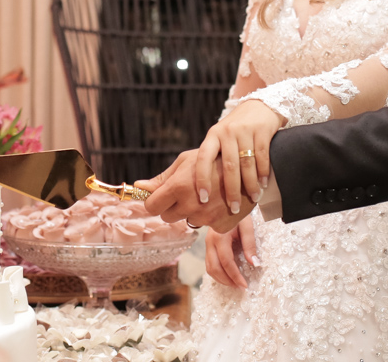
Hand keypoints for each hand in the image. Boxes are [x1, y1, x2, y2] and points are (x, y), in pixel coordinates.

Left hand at [135, 150, 254, 228]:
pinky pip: (206, 227)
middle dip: (173, 207)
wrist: (249, 167)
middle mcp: (190, 205)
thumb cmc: (213, 160)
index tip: (160, 198)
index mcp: (178, 187)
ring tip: (207, 195)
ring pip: (187, 221)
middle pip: (167, 217)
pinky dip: (211, 217)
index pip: (151, 206)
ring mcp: (206, 218)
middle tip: (187, 193)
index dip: (154, 202)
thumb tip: (138, 187)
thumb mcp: (186, 162)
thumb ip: (162, 178)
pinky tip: (219, 203)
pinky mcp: (220, 227)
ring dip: (193, 212)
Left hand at [195, 100, 284, 214]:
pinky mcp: (262, 130)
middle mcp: (227, 132)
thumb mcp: (218, 138)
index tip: (202, 198)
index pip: (203, 158)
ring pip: (247, 163)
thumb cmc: (234, 131)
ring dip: (250, 184)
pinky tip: (263, 184)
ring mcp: (245, 131)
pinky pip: (262, 156)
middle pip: (228, 166)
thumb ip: (210, 158)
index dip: (202, 178)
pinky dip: (263, 172)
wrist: (258, 107)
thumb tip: (197, 190)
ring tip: (253, 199)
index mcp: (212, 136)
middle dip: (231, 190)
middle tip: (232, 207)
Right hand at [205, 220, 259, 288]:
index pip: (226, 261)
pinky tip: (228, 276)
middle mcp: (210, 242)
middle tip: (240, 287)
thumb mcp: (247, 226)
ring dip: (221, 279)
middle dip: (227, 281)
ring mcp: (207, 244)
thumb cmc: (238, 214)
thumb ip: (250, 244)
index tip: (245, 285)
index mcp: (219, 236)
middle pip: (214, 268)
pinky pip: (209, 264)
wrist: (227, 203)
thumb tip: (254, 263)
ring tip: (235, 284)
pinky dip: (218, 273)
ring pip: (209, 268)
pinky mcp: (208, 246)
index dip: (235, 275)